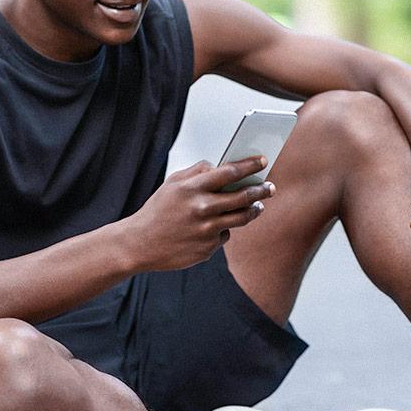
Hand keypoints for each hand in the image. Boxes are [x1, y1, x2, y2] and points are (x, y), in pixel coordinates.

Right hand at [127, 155, 274, 271]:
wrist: (139, 244)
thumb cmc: (157, 211)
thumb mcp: (172, 184)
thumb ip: (197, 172)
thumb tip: (221, 165)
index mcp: (192, 188)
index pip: (229, 172)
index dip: (250, 165)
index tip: (262, 160)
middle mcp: (202, 209)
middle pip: (243, 196)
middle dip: (262, 190)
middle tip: (270, 187)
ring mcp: (206, 231)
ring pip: (241, 218)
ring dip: (254, 210)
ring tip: (258, 206)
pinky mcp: (208, 249)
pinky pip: (224, 235)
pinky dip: (222, 230)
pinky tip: (213, 228)